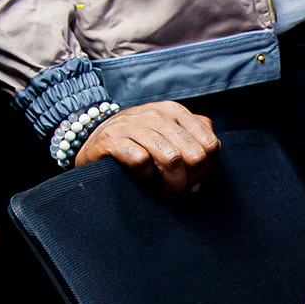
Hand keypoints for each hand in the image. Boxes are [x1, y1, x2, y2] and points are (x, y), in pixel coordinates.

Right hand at [75, 99, 218, 193]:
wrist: (93, 141)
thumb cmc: (138, 145)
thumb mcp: (168, 139)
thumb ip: (192, 151)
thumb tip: (197, 184)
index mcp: (175, 112)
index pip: (210, 145)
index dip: (205, 170)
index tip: (191, 179)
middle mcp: (157, 114)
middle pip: (195, 156)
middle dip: (190, 181)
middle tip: (176, 189)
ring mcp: (134, 125)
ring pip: (172, 159)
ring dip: (171, 185)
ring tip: (163, 191)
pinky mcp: (112, 139)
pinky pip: (142, 162)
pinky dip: (146, 177)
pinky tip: (143, 179)